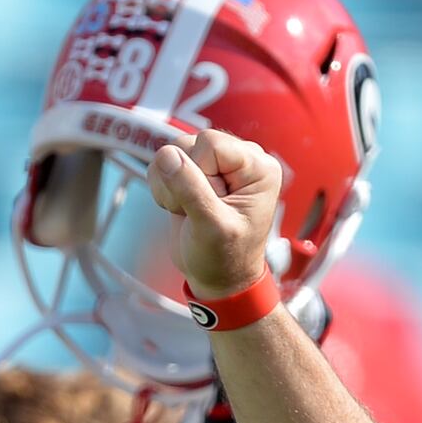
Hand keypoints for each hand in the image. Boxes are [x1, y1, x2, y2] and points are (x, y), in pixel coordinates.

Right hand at [145, 125, 287, 302]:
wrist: (216, 278)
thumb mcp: (211, 227)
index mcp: (258, 167)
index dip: (201, 174)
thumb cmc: (224, 258)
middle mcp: (239, 158)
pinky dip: (164, 188)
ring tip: (190, 212)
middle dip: (185, 181)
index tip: (212, 205)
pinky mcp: (194, 170)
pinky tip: (181, 208)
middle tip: (200, 212)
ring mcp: (215, 163)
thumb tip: (166, 155)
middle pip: (189, 144)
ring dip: (171, 186)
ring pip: (172, 151)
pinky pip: (162, 162)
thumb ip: (190, 189)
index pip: (210, 143)